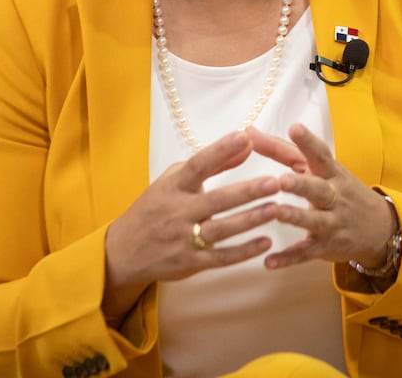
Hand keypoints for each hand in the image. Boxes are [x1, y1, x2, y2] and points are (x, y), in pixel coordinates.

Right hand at [101, 130, 282, 319]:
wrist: (125, 250)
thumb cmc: (155, 208)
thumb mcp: (175, 180)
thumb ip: (213, 164)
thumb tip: (246, 145)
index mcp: (173, 187)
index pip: (198, 165)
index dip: (220, 151)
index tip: (244, 138)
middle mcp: (178, 212)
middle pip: (216, 200)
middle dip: (246, 192)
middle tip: (274, 182)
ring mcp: (184, 239)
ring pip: (222, 230)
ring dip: (250, 220)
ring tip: (276, 209)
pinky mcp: (190, 263)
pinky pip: (221, 258)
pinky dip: (244, 252)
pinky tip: (266, 242)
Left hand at [249, 123, 397, 271]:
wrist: (379, 228)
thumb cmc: (340, 191)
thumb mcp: (320, 169)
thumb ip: (283, 151)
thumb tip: (249, 132)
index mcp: (332, 173)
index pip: (321, 155)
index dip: (308, 142)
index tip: (295, 128)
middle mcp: (335, 197)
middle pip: (318, 189)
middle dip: (301, 184)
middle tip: (283, 179)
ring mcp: (332, 223)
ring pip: (313, 221)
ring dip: (295, 216)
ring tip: (276, 212)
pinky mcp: (326, 247)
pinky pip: (305, 254)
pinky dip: (288, 258)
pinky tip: (269, 261)